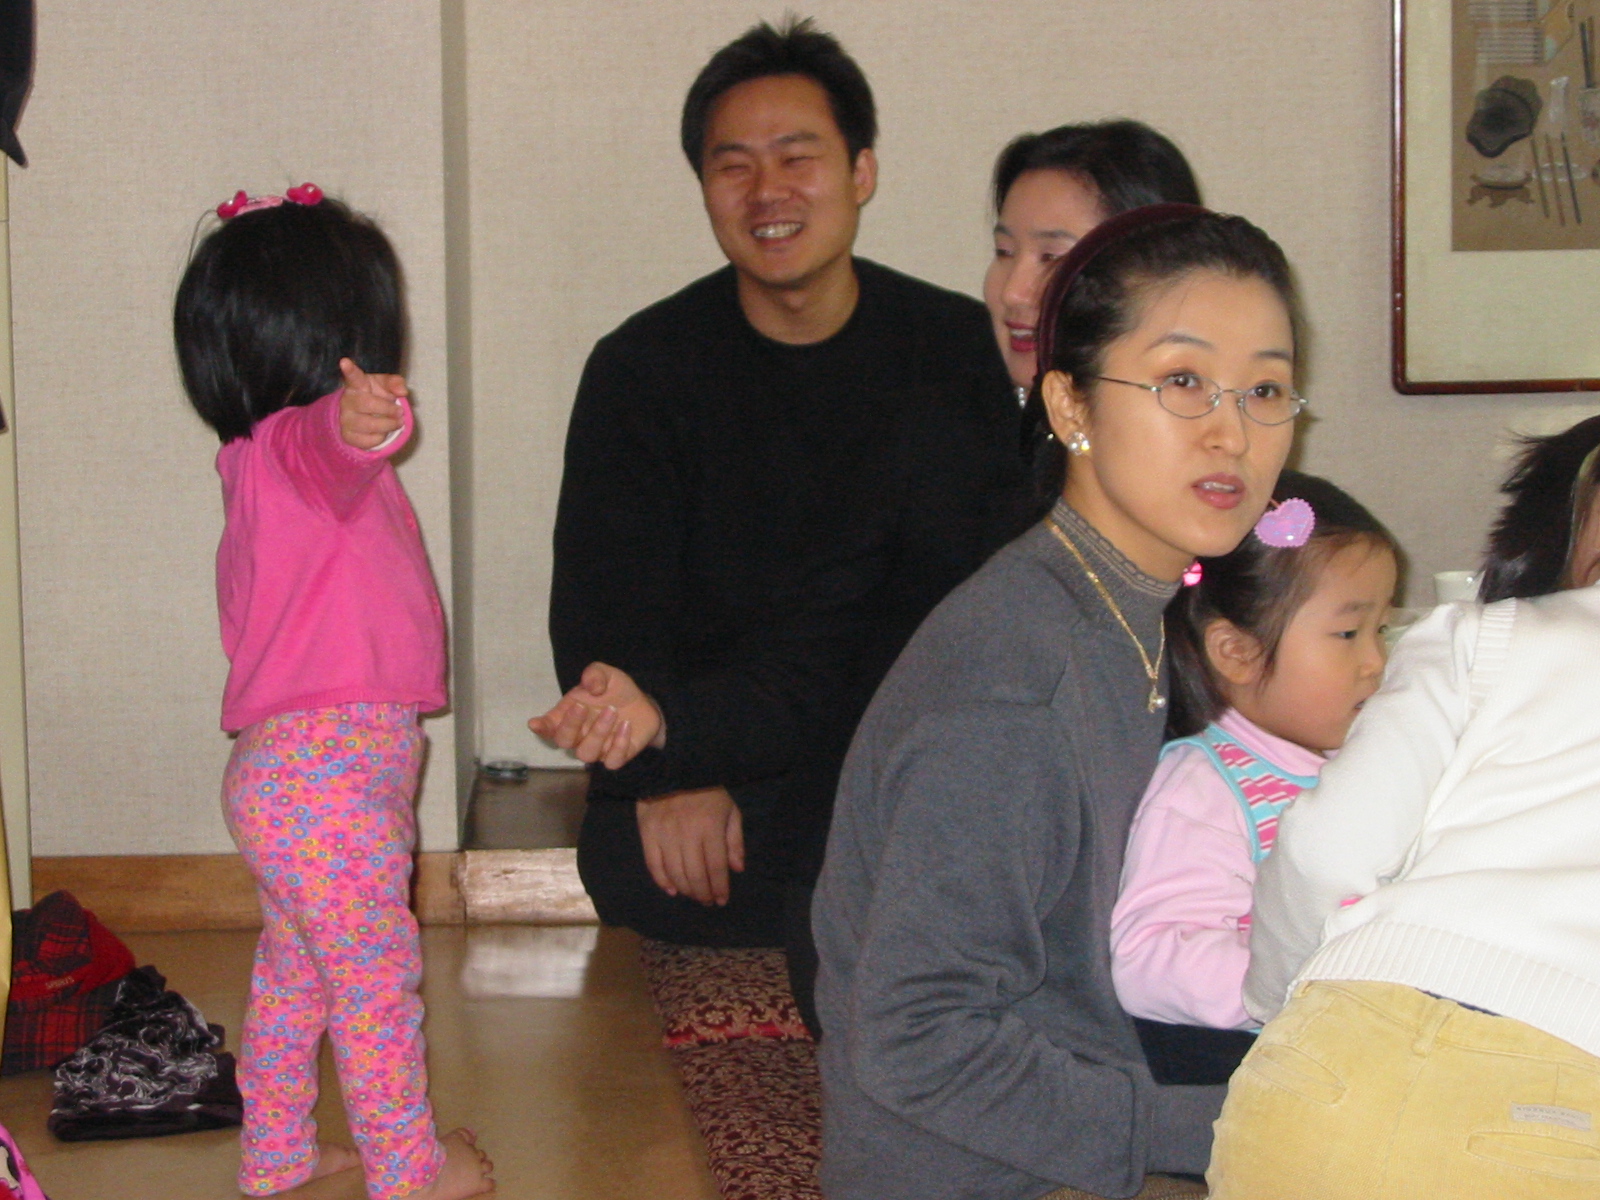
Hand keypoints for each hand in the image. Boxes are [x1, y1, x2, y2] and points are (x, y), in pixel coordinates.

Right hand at [338, 357, 407, 448]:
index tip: (345, 361)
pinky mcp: (347, 436)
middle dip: (388, 409)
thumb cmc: (377, 396)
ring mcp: (345, 418)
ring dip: (388, 425)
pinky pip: (368, 440)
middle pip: (367, 404)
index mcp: (357, 384)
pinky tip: (381, 432)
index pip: (353, 376)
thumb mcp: (386, 386)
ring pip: (368, 424)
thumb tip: (403, 391)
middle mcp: (347, 400)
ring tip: (397, 422)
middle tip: (400, 412)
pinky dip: (380, 437)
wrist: (366, 417)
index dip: (349, 370)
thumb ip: (396, 383)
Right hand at [527, 661, 664, 769]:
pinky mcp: (617, 756)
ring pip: (586, 753)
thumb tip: (591, 686)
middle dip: (570, 725)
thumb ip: (594, 675)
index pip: (549, 726)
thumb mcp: (605, 674)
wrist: (643, 703)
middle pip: (563, 741)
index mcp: (568, 716)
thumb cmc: (615, 690)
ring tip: (612, 710)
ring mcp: (597, 749)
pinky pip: (612, 761)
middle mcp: (579, 736)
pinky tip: (626, 725)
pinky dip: (619, 745)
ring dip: (598, 733)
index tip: (535, 723)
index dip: (541, 727)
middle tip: (582, 707)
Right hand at [636, 786, 743, 905]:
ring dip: (685, 890)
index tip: (722, 899)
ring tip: (693, 895)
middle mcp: (687, 833)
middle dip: (703, 893)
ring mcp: (664, 834)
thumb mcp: (730, 810)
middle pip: (694, 874)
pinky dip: (662, 881)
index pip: (715, 866)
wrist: (673, 767)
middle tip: (708, 901)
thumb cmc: (707, 790)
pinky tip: (671, 889)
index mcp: (710, 827)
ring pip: (674, 873)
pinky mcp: (647, 832)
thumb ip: (734, 840)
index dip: (719, 887)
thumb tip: (737, 869)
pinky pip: (653, 864)